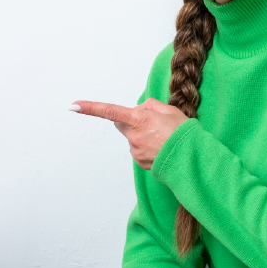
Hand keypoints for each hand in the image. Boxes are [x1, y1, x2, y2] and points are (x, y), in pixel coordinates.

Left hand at [70, 98, 187, 169]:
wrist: (192, 159)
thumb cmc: (183, 132)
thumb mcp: (169, 110)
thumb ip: (149, 106)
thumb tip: (137, 109)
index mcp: (139, 120)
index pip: (110, 111)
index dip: (90, 108)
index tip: (73, 105)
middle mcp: (134, 136)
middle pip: (121, 123)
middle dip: (129, 120)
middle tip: (151, 121)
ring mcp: (135, 151)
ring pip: (132, 137)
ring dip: (142, 134)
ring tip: (162, 137)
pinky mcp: (139, 162)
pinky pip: (138, 149)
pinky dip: (147, 146)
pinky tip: (160, 147)